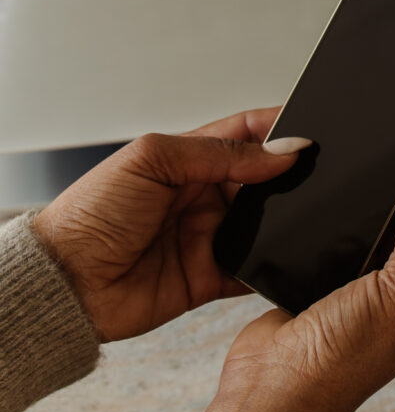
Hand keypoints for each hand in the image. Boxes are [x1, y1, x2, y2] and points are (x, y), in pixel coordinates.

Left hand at [31, 107, 305, 341]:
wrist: (65, 283)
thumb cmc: (90, 215)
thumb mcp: (153, 160)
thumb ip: (221, 153)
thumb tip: (282, 150)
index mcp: (190, 158)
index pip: (248, 133)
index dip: (280, 128)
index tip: (310, 131)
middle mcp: (206, 195)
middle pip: (266, 178)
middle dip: (290, 176)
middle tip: (313, 175)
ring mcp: (212, 235)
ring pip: (269, 222)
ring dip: (287, 219)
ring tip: (299, 213)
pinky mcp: (215, 276)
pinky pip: (258, 269)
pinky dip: (275, 264)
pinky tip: (286, 253)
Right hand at [195, 139, 394, 411]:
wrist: (269, 393)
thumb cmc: (339, 362)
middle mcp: (394, 296)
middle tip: (394, 149)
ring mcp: (353, 290)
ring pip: (366, 228)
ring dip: (363, 202)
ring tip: (361, 167)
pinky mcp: (313, 282)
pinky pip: (327, 238)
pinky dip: (326, 218)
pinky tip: (323, 201)